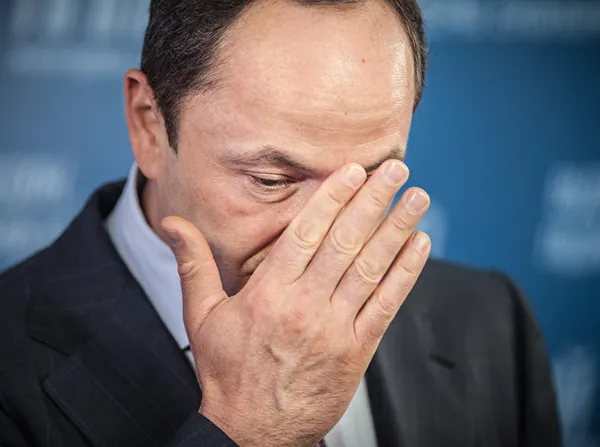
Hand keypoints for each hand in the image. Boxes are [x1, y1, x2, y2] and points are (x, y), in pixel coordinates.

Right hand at [162, 160, 430, 446]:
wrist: (252, 430)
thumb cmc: (227, 371)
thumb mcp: (201, 316)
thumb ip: (192, 264)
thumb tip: (172, 223)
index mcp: (268, 293)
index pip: (306, 233)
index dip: (334, 197)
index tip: (355, 170)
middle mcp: (305, 305)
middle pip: (345, 242)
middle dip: (373, 201)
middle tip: (396, 169)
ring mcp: (334, 328)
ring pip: (371, 268)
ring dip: (397, 229)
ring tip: (417, 198)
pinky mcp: (356, 350)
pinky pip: (385, 305)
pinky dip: (405, 273)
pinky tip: (419, 246)